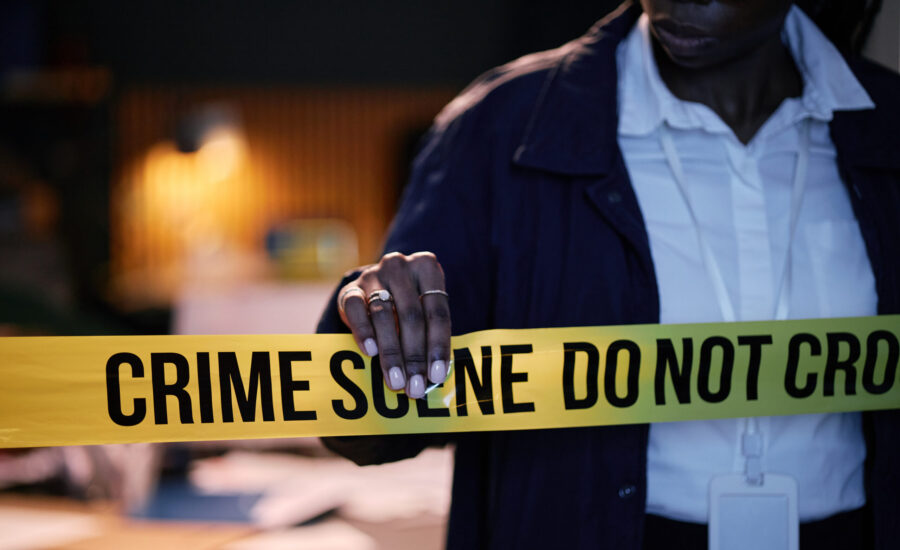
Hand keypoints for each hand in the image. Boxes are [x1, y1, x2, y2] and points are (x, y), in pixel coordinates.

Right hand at [337, 252, 450, 398]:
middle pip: (411, 316)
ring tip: (396, 381)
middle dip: (414, 356)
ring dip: (391, 353)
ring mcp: (373, 275)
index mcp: (427, 268)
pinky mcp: (350, 288)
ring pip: (384, 316)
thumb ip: (430, 334)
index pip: (438, 312)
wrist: (376, 285)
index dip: (438, 346)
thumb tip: (434, 377)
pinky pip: (356, 310)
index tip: (436, 376)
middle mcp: (401, 266)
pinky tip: (370, 352)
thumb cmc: (410, 304)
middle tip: (415, 387)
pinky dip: (364, 332)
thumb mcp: (425, 310)